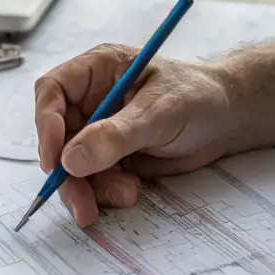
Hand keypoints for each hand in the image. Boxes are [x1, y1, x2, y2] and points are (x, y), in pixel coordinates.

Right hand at [34, 44, 236, 226]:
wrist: (228, 119)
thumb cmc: (196, 96)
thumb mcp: (158, 111)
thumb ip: (115, 135)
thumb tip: (70, 159)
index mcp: (96, 71)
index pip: (53, 91)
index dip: (46, 124)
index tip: (54, 160)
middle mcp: (92, 100)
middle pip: (58, 137)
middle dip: (68, 173)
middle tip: (80, 203)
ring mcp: (101, 130)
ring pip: (74, 165)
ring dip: (90, 188)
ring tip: (125, 195)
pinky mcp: (113, 157)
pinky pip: (94, 180)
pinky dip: (106, 192)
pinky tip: (132, 192)